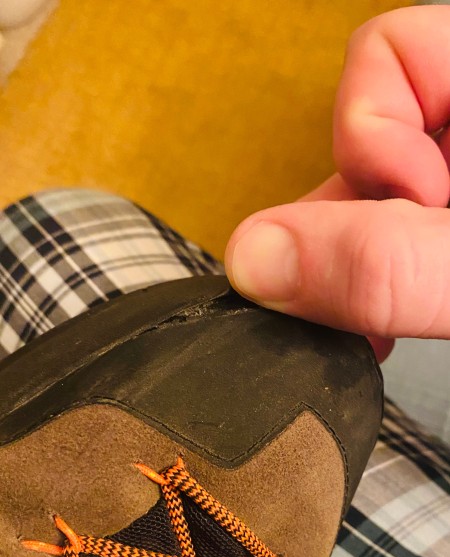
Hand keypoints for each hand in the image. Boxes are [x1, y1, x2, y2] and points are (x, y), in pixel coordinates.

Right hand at [224, 6, 449, 361]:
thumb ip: (389, 265)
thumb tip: (258, 258)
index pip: (388, 54)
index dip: (373, 137)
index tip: (411, 209)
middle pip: (368, 136)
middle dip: (361, 223)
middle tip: (375, 288)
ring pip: (368, 197)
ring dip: (361, 264)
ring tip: (381, 316)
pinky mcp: (440, 224)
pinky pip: (384, 235)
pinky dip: (375, 282)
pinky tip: (382, 319)